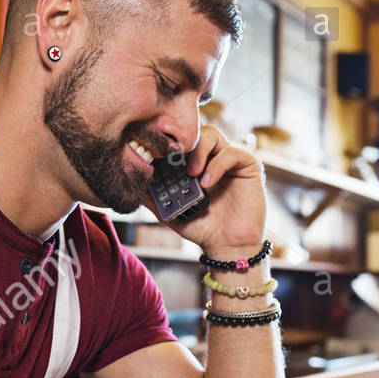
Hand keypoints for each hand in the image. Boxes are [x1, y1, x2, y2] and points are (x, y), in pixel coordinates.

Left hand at [142, 124, 266, 256]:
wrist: (227, 246)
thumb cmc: (202, 228)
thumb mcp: (170, 213)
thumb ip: (153, 198)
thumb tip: (130, 185)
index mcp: (194, 163)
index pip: (180, 141)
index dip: (168, 142)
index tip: (155, 151)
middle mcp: (212, 157)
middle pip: (195, 130)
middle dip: (182, 143)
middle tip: (173, 160)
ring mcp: (229, 159)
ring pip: (213, 134)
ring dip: (199, 150)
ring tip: (192, 174)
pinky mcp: (248, 165)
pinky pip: (232, 153)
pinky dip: (217, 165)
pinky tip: (206, 183)